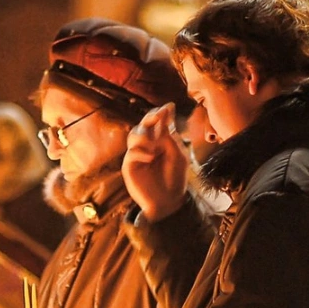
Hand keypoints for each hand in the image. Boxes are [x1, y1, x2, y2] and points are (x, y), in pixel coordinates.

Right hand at [124, 103, 188, 221]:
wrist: (169, 201)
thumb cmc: (175, 178)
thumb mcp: (178, 155)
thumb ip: (170, 137)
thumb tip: (163, 116)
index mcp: (160, 140)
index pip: (157, 122)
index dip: (161, 112)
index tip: (169, 106)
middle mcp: (147, 144)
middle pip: (143, 124)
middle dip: (150, 117)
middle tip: (158, 116)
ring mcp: (137, 155)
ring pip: (134, 135)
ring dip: (145, 137)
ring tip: (155, 147)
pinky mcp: (130, 166)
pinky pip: (131, 153)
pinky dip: (142, 153)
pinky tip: (151, 157)